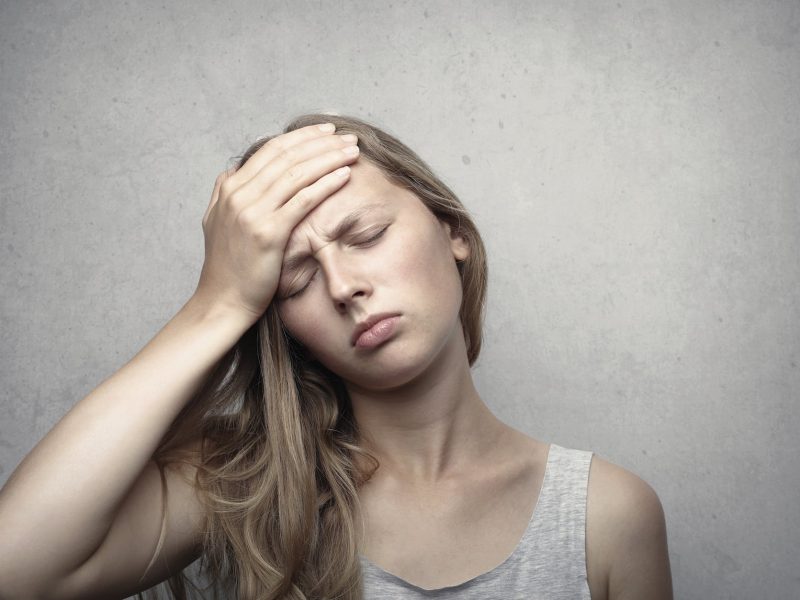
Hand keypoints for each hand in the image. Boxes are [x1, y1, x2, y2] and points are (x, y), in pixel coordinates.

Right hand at [193, 123, 359, 323]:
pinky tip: (344, 175)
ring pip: (298, 173)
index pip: (272, 150)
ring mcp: (252, 212)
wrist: (223, 300)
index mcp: (230, 188)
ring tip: (352, 151)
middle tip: (347, 137)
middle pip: (288, 156)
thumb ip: (223, 194)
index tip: (326, 132)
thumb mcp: (216, 223)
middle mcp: (239, 194)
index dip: (302, 137)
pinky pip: (303, 200)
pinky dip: (325, 184)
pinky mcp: (268, 232)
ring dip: (329, 158)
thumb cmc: (227, 266)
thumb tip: (232, 172)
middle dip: (321, 143)